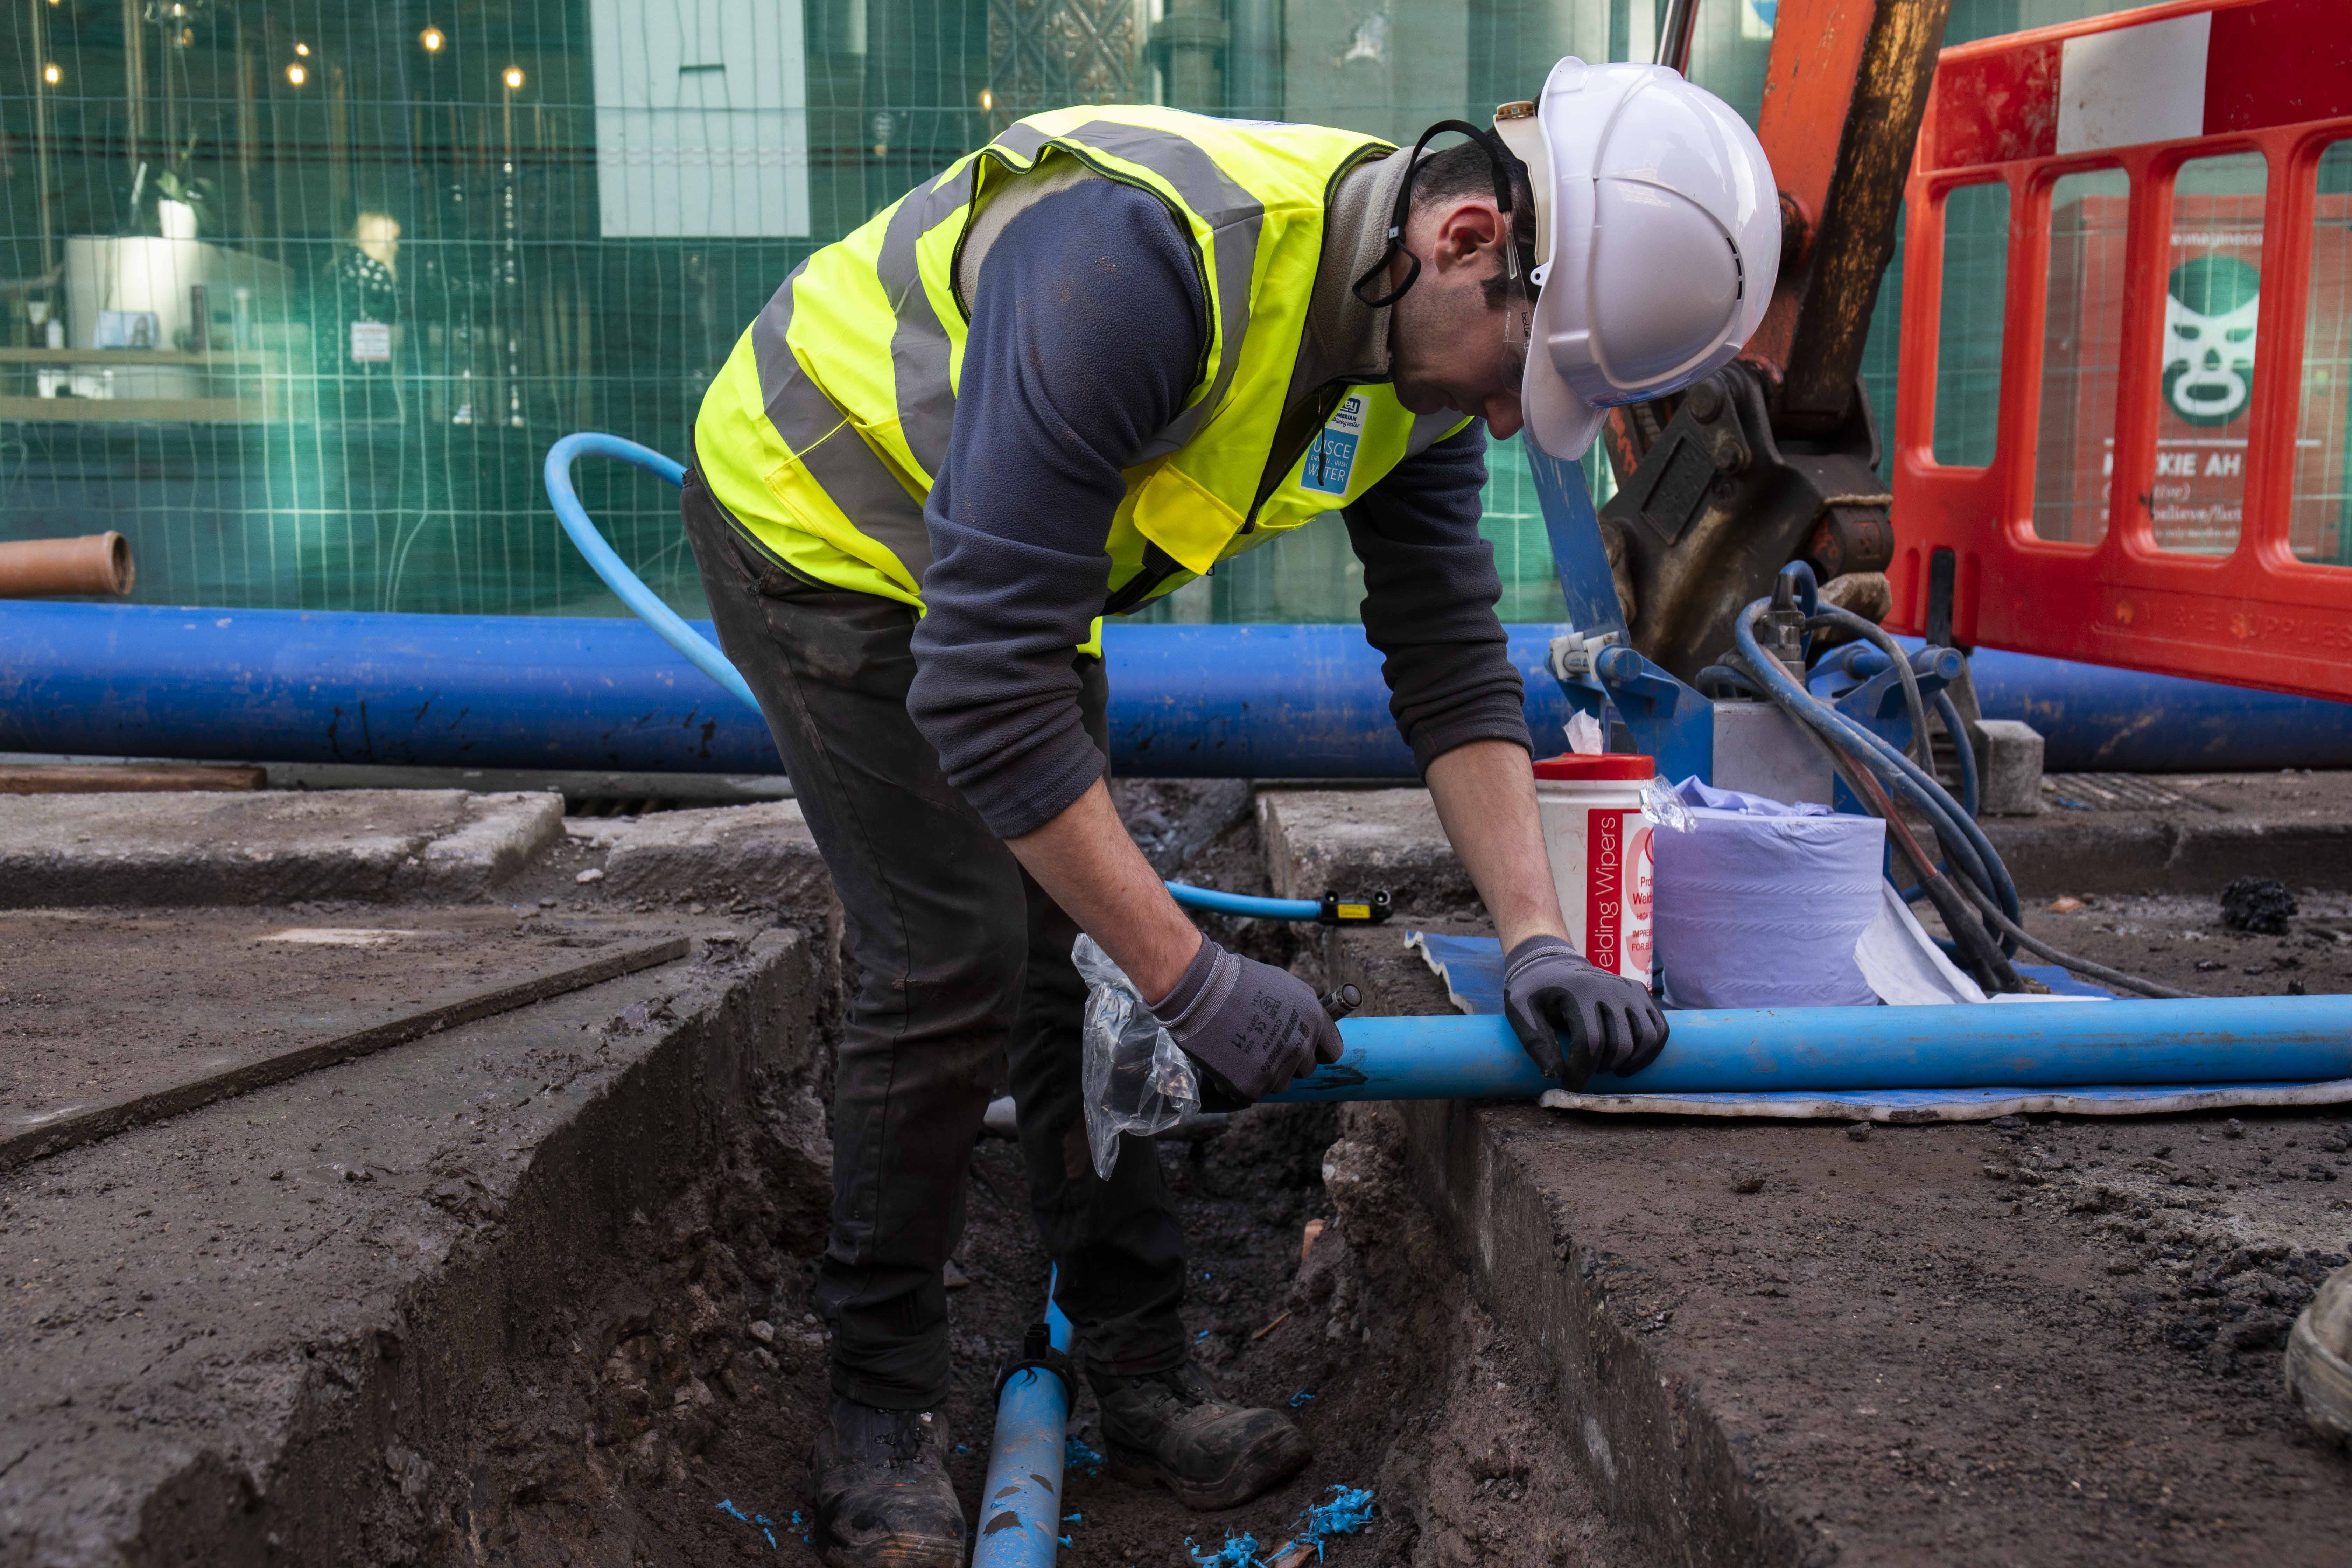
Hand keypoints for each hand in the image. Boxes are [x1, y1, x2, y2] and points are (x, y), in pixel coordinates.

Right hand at [1149, 937, 1343, 1101]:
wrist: (1201, 990)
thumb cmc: (1240, 981)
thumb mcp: (1285, 984)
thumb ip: (1305, 1009)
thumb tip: (1313, 1027)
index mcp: (1313, 1020)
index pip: (1332, 1051)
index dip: (1317, 1049)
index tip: (1302, 1047)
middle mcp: (1300, 1046)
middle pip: (1306, 1070)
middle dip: (1289, 1060)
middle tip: (1263, 1043)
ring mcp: (1277, 1068)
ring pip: (1281, 1083)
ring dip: (1266, 1073)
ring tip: (1243, 1050)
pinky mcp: (1253, 1086)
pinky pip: (1255, 1091)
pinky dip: (1241, 1081)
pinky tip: (1228, 1061)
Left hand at [1501, 935, 1668, 1089]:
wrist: (1551, 962)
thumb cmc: (1534, 990)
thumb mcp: (1519, 1009)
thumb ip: (1534, 1040)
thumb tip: (1555, 1074)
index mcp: (1579, 992)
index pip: (1590, 1043)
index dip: (1581, 1072)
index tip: (1569, 1084)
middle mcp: (1610, 988)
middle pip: (1620, 1045)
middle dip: (1601, 1068)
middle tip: (1583, 1071)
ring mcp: (1629, 990)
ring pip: (1646, 1039)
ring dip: (1627, 1062)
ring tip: (1605, 1067)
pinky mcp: (1640, 993)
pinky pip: (1659, 1028)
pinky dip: (1650, 1051)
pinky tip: (1629, 1061)